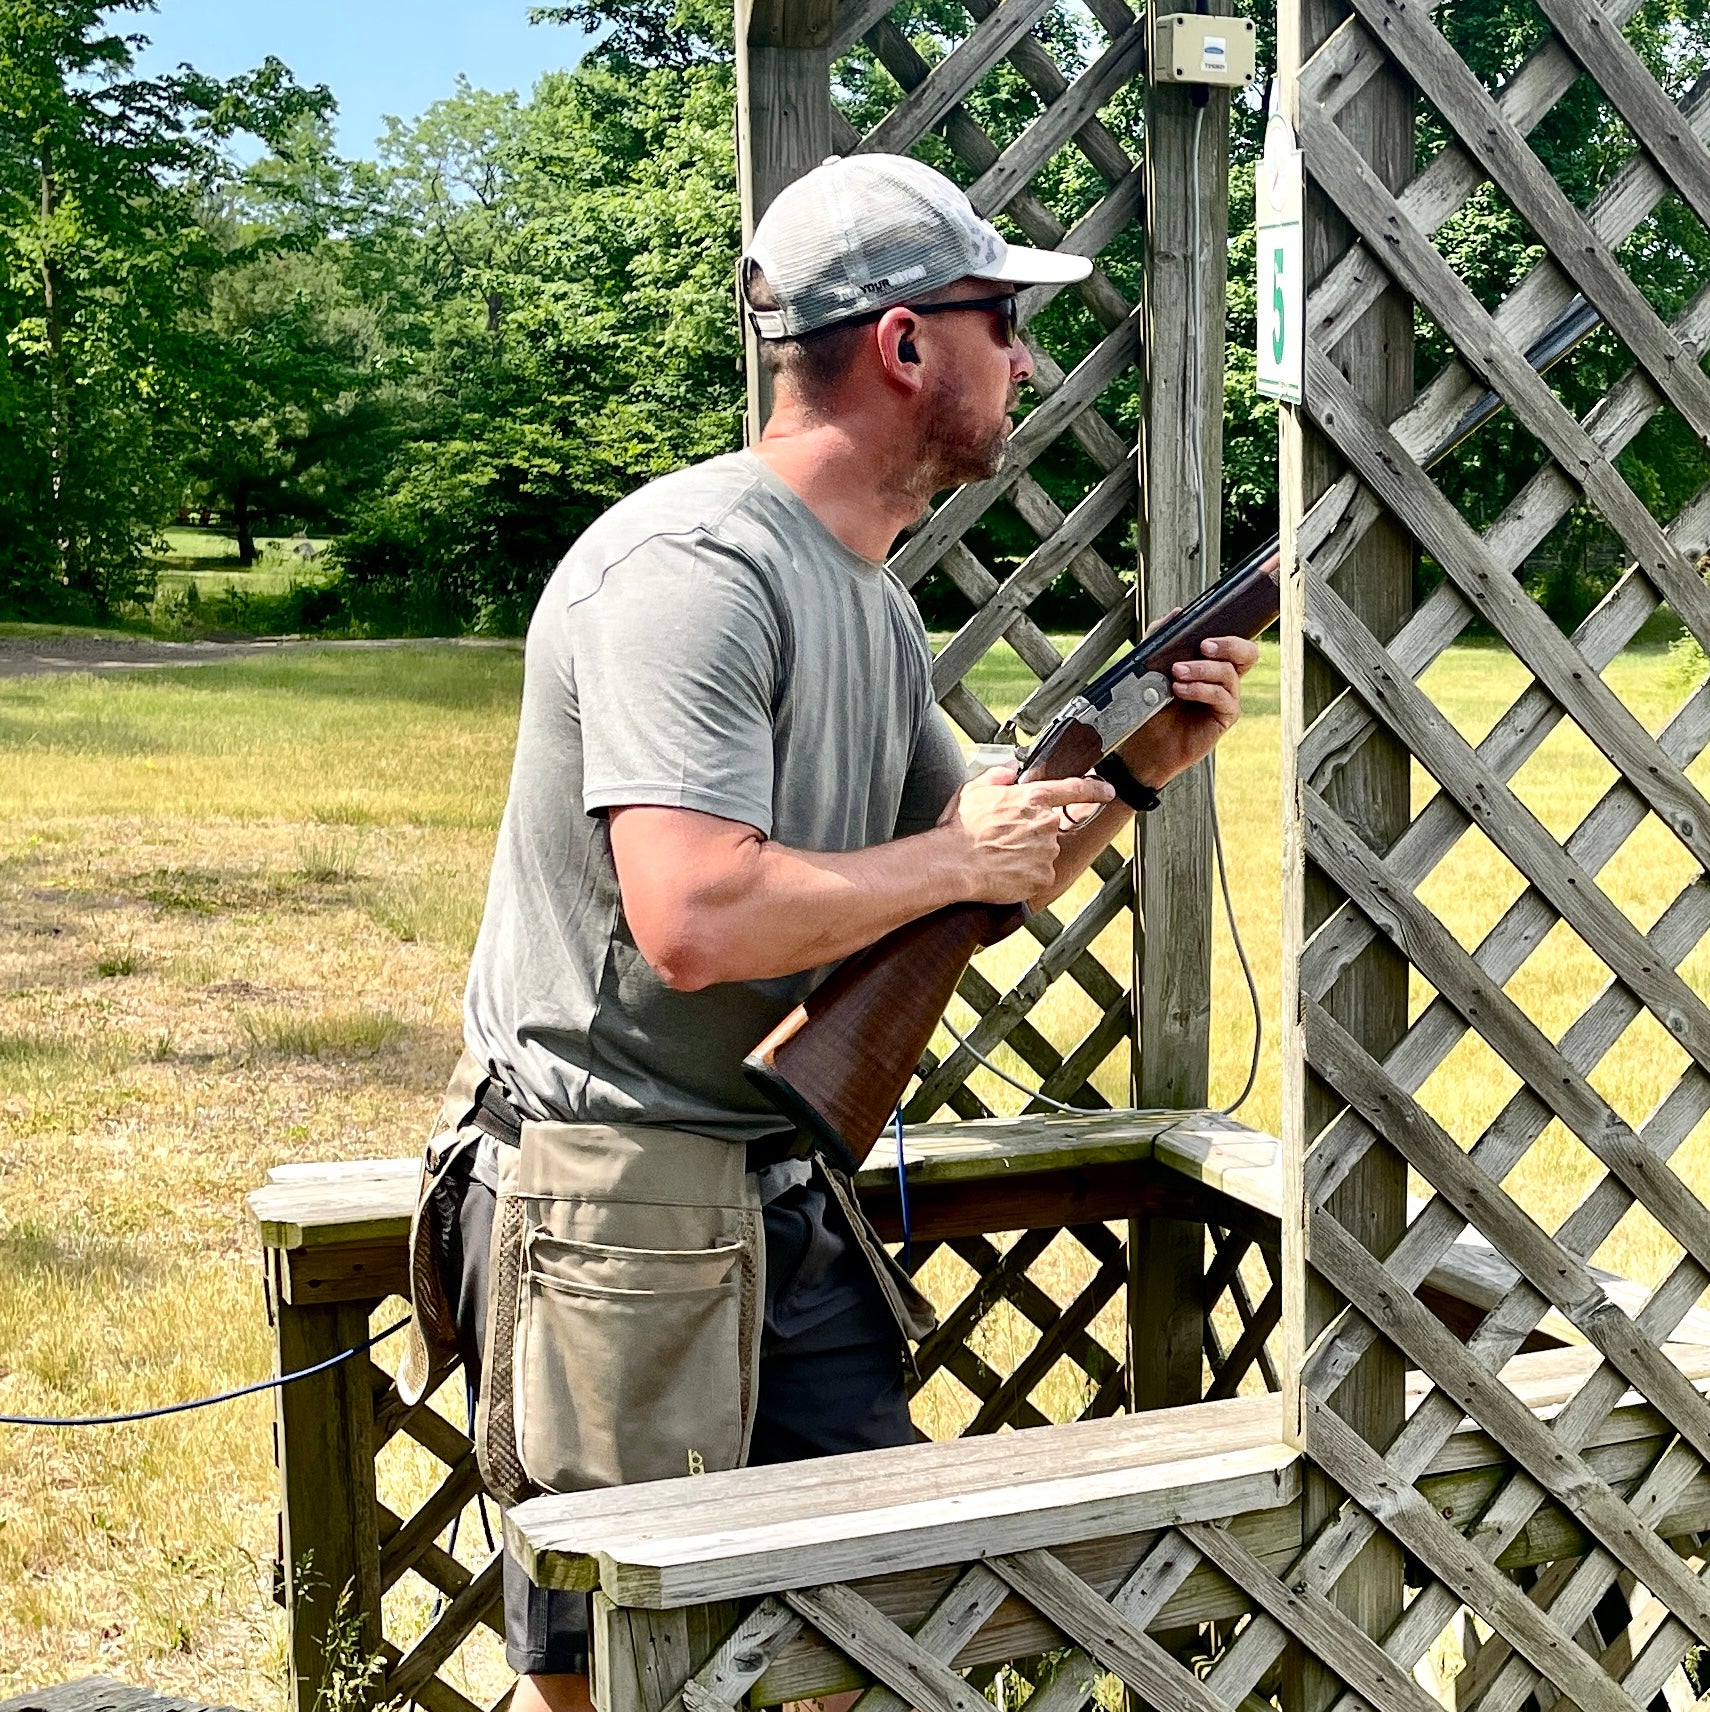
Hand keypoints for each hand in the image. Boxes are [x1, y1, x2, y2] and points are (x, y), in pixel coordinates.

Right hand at [933, 766, 1115, 902]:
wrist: (954, 863)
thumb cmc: (961, 829)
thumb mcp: (974, 790)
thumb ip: (998, 776)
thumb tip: (1010, 771)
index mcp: (1032, 798)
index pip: (1074, 789)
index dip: (1095, 788)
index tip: (1106, 790)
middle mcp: (1045, 823)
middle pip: (1050, 827)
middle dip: (1032, 833)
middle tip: (1005, 839)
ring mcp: (1047, 851)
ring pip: (1044, 852)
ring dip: (1028, 854)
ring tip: (1000, 856)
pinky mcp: (1043, 876)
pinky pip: (1039, 875)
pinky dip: (1026, 875)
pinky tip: (1005, 871)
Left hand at [1119, 634, 1259, 788]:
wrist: (1141, 743)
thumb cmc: (1149, 706)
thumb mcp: (1150, 666)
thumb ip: (1160, 638)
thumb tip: (1176, 614)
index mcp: (1211, 664)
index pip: (1234, 641)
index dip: (1229, 632)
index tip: (1207, 629)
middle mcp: (1223, 680)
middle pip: (1247, 653)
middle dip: (1229, 645)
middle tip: (1203, 646)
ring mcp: (1225, 698)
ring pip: (1229, 674)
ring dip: (1202, 669)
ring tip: (1177, 672)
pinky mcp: (1223, 718)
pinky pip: (1223, 698)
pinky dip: (1202, 690)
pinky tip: (1180, 690)